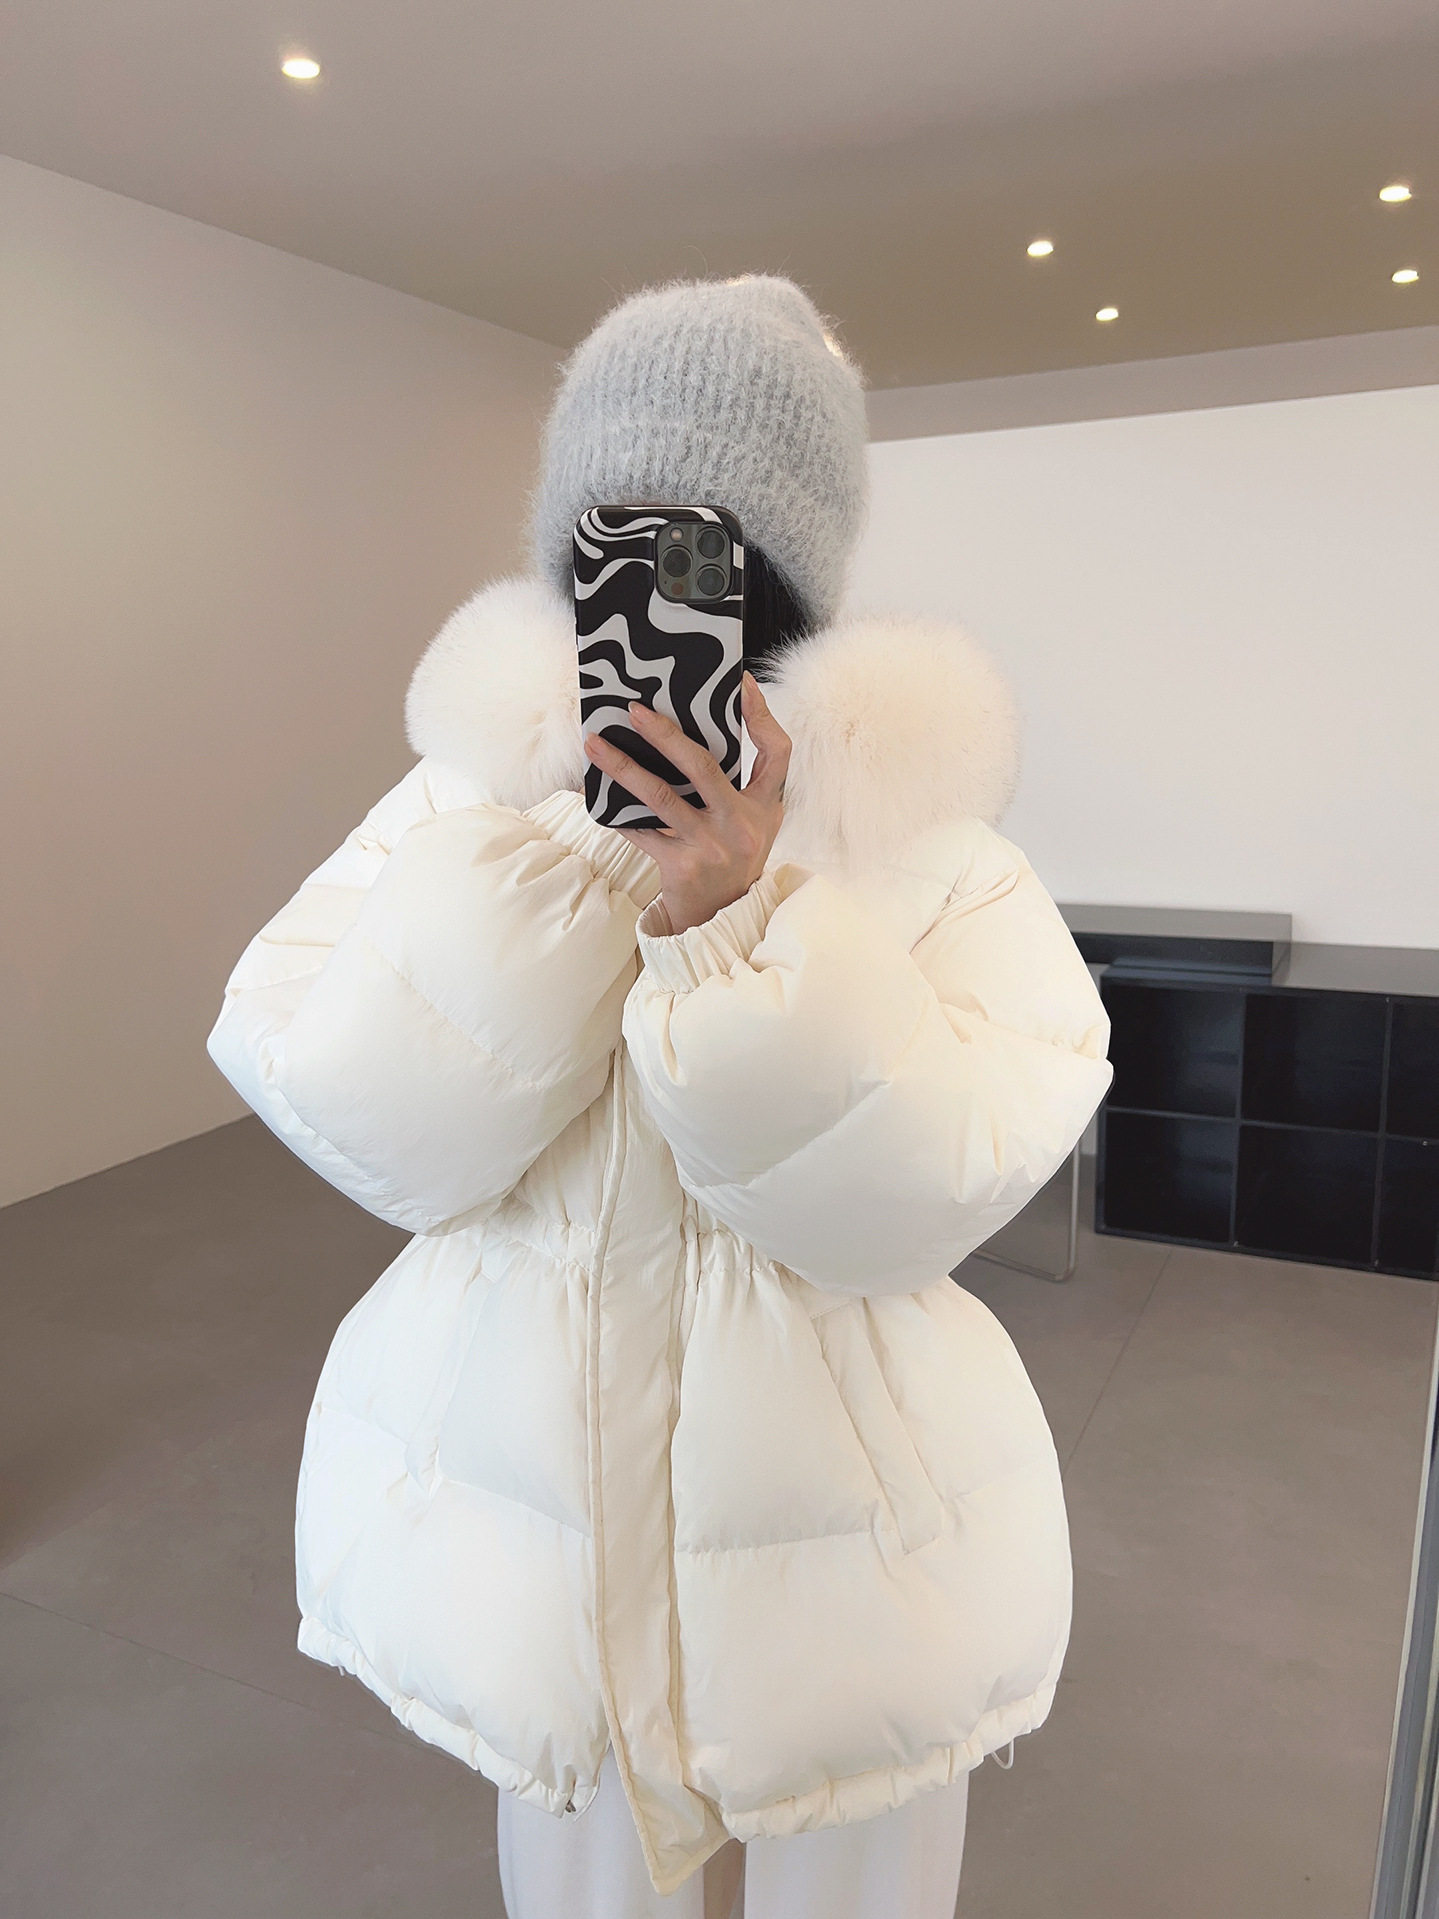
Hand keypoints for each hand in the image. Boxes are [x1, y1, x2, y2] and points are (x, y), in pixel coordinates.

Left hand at [583, 672, 790, 934]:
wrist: (722, 916)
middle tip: (635, 710)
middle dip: (666, 734)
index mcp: (765, 806)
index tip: (743, 682)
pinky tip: (596, 791)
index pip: (777, 753)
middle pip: (703, 766)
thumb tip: (697, 726)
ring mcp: (712, 846)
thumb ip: (740, 782)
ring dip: (623, 767)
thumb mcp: (754, 821)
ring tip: (595, 744)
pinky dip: (616, 812)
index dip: (762, 716)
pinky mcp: (683, 867)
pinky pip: (640, 831)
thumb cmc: (733, 856)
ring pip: (661, 796)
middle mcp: (742, 825)